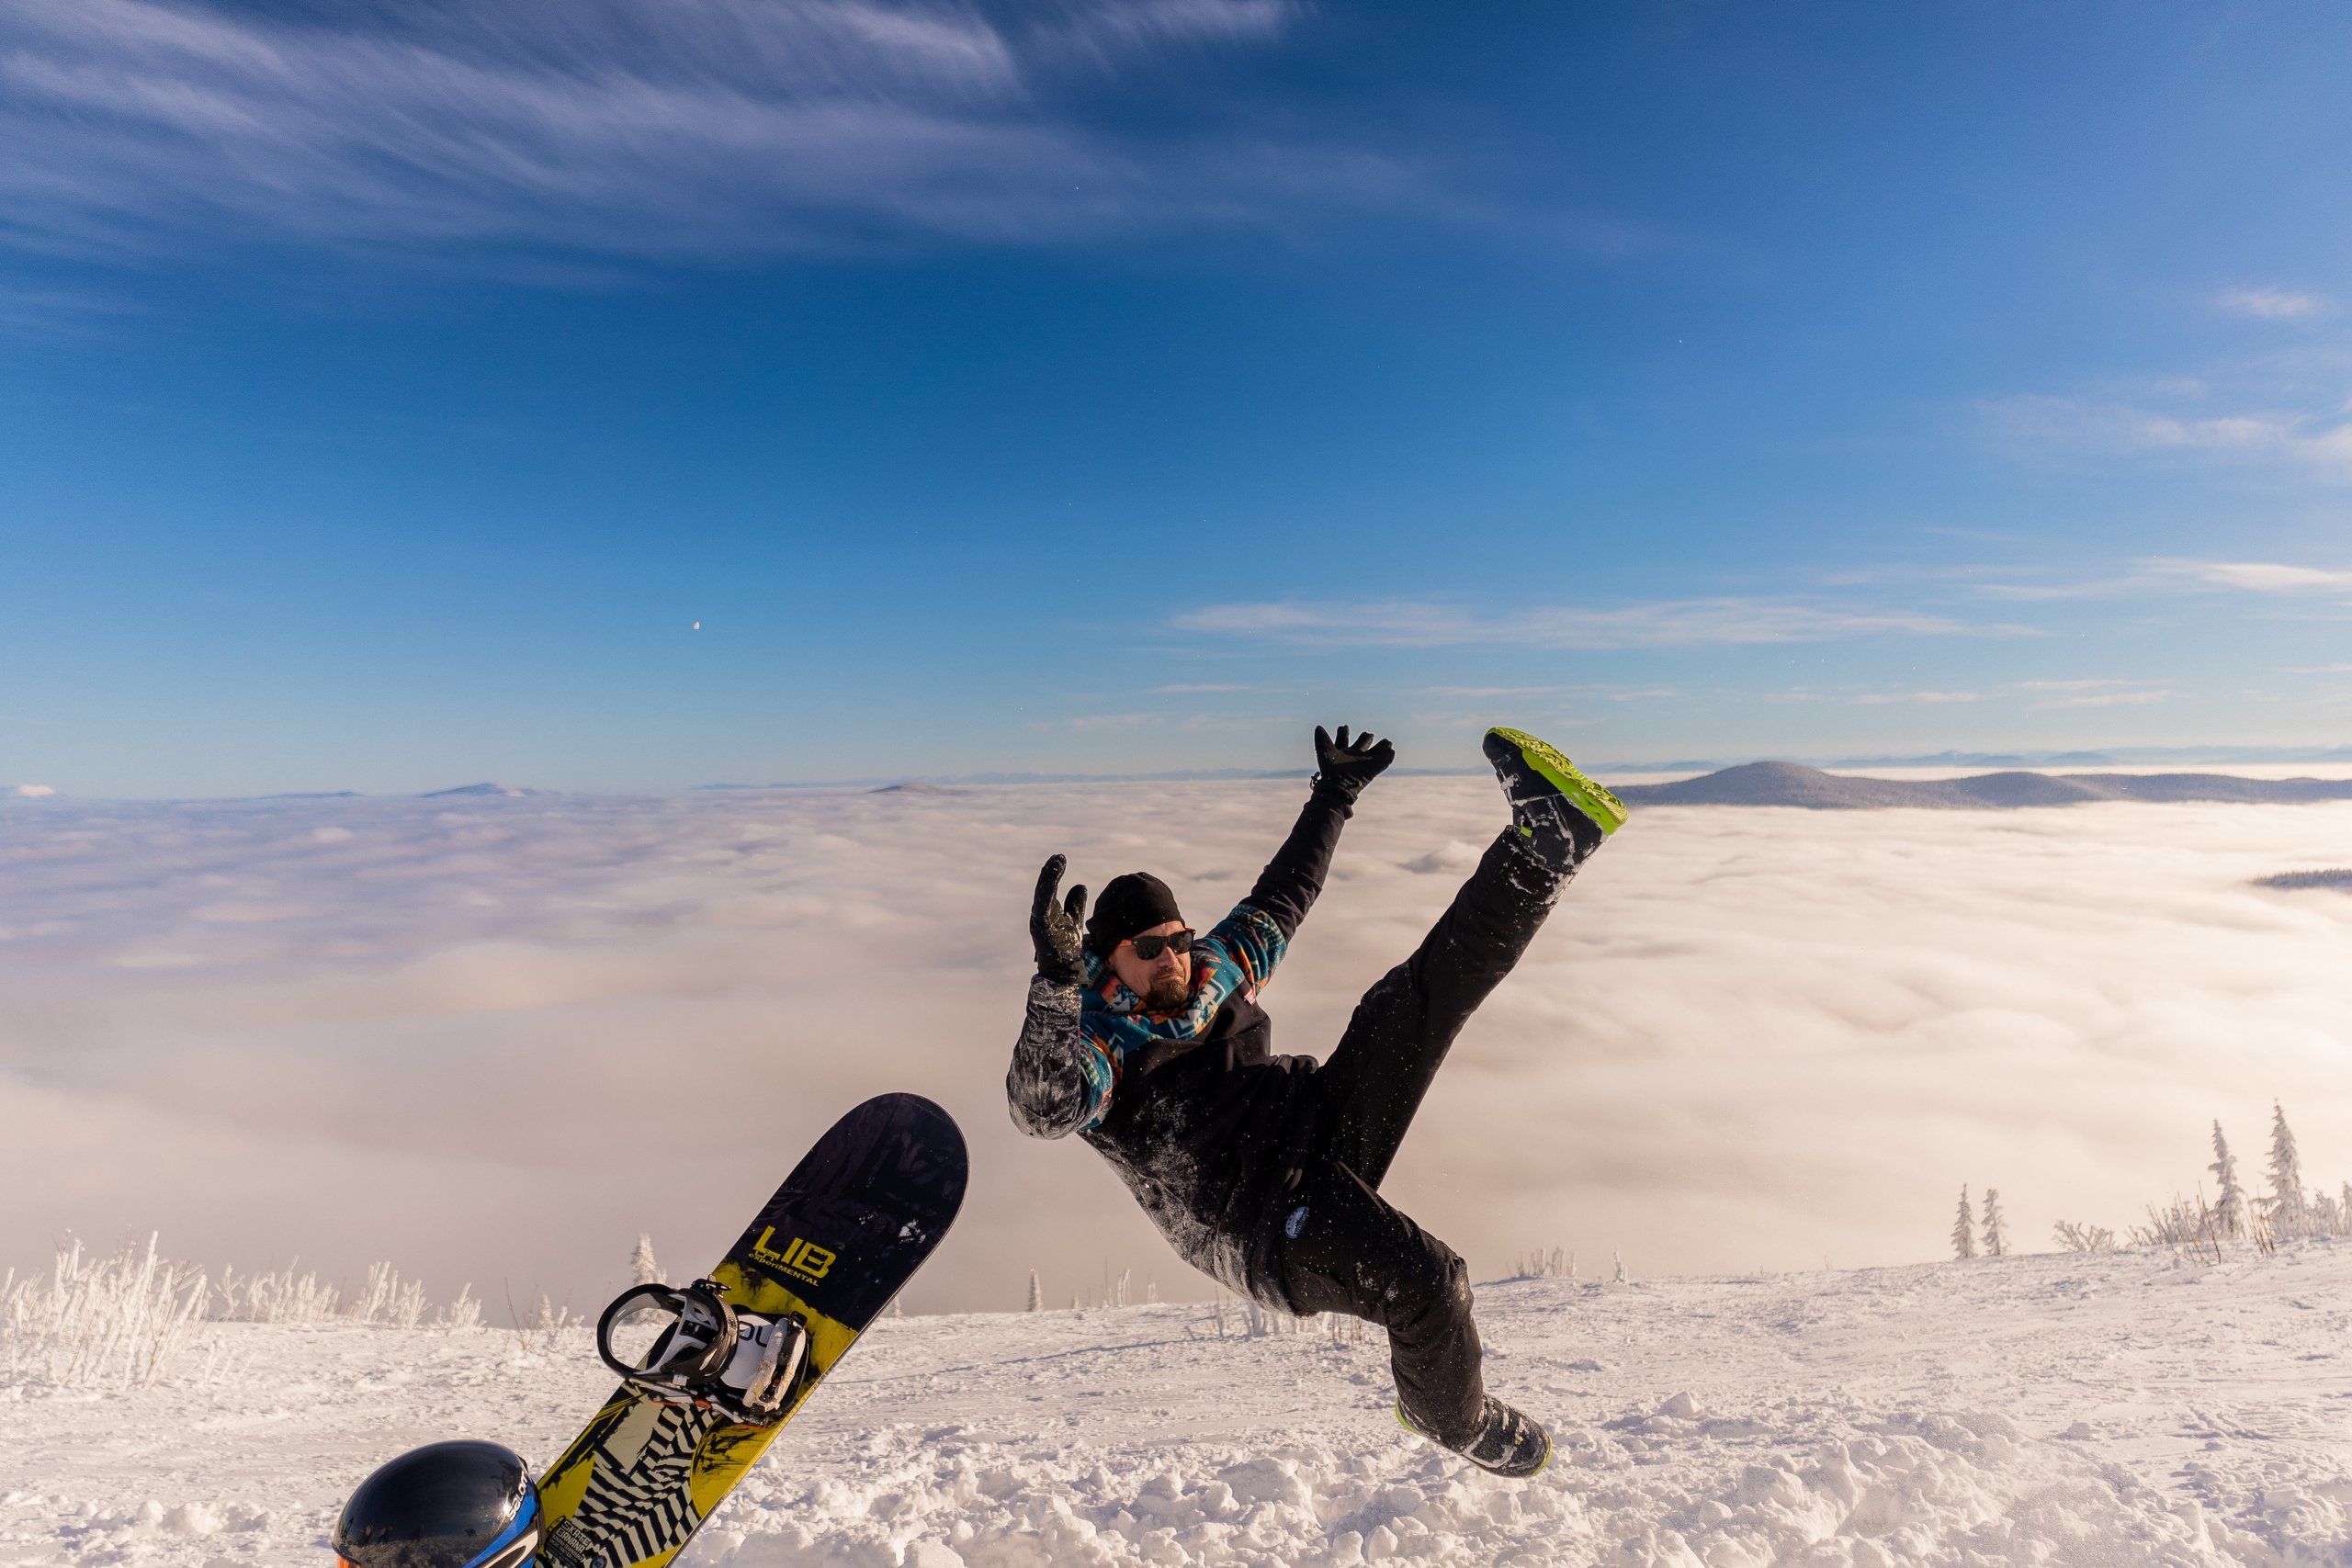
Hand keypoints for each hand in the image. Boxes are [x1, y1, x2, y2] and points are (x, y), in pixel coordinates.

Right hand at [1029, 855, 1088, 985]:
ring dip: (1047, 880)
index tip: (1061, 857)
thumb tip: (1080, 885)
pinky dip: (1045, 897)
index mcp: (1048, 908)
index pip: (1050, 885)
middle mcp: (1041, 912)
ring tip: (1054, 866)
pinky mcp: (1041, 929)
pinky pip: (1042, 910)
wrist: (1061, 967)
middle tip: (1058, 857)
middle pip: (1043, 887)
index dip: (1054, 871)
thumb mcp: (1073, 919)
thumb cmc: (1065, 944)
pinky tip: (1049, 885)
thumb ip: (1075, 903)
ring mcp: (1039, 920)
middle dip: (1050, 872)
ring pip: (1041, 896)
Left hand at [1312, 724, 1394, 802]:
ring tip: (1387, 742)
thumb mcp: (1324, 752)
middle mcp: (1352, 756)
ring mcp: (1362, 764)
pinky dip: (1387, 758)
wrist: (1337, 788)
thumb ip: (1322, 739)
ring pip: (1374, 753)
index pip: (1342, 739)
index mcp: (1340, 751)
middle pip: (1361, 744)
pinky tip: (1392, 752)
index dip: (1343, 732)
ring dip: (1381, 747)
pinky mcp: (1371, 772)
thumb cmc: (1329, 771)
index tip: (1344, 728)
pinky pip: (1382, 764)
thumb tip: (1318, 727)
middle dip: (1365, 738)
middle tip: (1368, 734)